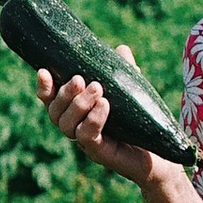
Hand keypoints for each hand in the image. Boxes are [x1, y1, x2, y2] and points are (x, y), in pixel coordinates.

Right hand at [35, 61, 158, 188]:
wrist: (158, 150)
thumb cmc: (139, 119)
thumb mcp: (129, 89)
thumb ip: (122, 70)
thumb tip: (121, 49)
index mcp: (75, 110)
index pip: (50, 100)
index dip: (44, 87)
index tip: (44, 71)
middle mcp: (76, 126)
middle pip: (55, 112)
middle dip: (64, 93)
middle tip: (79, 79)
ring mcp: (85, 142)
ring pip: (67, 125)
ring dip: (79, 104)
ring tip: (97, 88)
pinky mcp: (99, 153)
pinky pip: (87, 136)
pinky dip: (93, 118)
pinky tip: (104, 105)